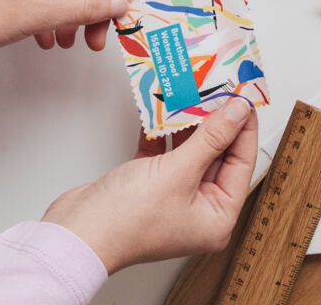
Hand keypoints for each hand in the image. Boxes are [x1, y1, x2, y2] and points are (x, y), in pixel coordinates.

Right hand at [42, 97, 257, 272]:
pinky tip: (163, 109)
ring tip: (196, 92)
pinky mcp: (149, 184)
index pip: (242, 162)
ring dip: (190, 122)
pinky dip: (164, 131)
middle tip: (221, 88)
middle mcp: (199, 209)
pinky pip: (166, 152)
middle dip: (217, 120)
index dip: (244, 127)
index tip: (244, 96)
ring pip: (191, 150)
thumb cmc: (127, 219)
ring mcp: (174, 196)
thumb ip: (212, 138)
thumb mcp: (180, 172)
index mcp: (218, 217)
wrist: (75, 233)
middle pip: (218, 154)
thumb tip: (238, 112)